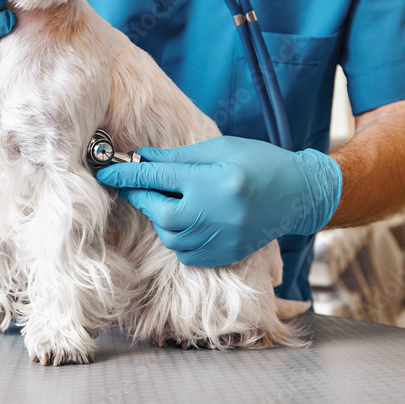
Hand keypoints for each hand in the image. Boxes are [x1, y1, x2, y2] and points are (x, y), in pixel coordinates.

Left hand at [95, 136, 341, 266]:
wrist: (299, 193)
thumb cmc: (258, 161)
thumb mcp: (219, 148)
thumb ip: (178, 157)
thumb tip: (141, 158)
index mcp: (214, 182)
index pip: (158, 178)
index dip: (127, 174)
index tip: (105, 172)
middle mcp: (216, 214)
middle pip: (161, 212)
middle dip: (144, 198)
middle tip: (139, 185)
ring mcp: (222, 238)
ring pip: (171, 236)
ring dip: (161, 217)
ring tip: (170, 199)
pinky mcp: (225, 255)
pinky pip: (186, 253)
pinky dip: (177, 237)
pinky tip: (186, 219)